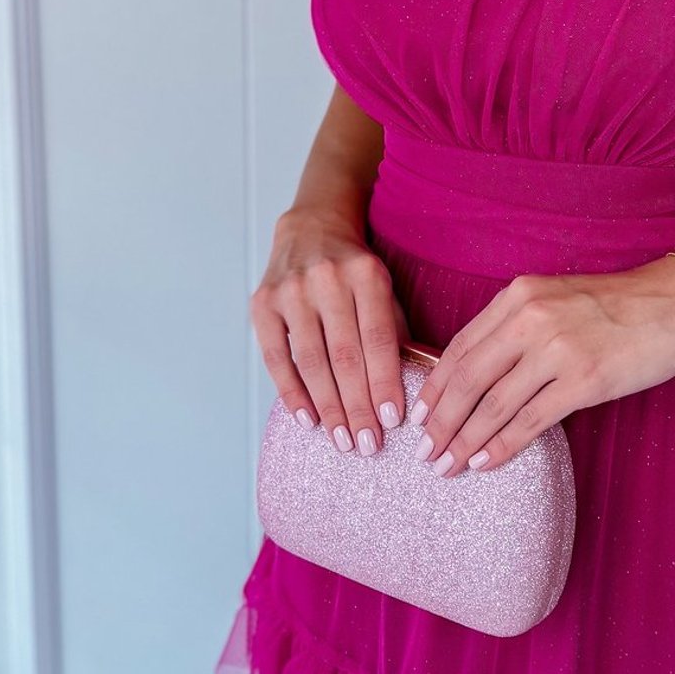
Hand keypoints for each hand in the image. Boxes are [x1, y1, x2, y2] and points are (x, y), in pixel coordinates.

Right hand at [251, 208, 407, 456]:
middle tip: (369, 444)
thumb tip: (411, 390)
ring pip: (311, 361)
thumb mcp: (384, 289)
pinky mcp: (263, 303)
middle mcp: (326, 279)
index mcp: (366, 274)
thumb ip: (394, 332)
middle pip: (344, 356)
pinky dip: (292, 393)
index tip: (393, 421)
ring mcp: (290, 290)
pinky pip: (276, 357)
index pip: (377, 338)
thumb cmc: (355, 271)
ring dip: (328, 407)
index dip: (384, 382)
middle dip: (358, 406)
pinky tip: (308, 420)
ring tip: (343, 440)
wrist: (311, 228)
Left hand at [409, 257, 674, 474]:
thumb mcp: (555, 299)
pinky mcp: (585, 380)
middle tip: (425, 451)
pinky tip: (485, 462)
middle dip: (441, 421)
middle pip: (468, 379)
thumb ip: (516, 326)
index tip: (419, 415)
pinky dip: (502, 446)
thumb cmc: (617, 306)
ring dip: (465, 441)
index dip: (435, 387)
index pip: (460, 347)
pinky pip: (530, 421)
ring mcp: (557, 350)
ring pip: (493, 405)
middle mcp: (530, 319)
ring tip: (447, 465)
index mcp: (518, 296)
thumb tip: (476, 374)